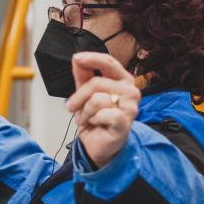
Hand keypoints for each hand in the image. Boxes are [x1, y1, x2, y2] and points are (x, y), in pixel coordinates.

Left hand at [65, 52, 138, 166]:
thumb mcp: (85, 94)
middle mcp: (130, 91)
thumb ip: (83, 75)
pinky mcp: (125, 122)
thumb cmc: (96, 119)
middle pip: (97, 82)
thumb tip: (78, 58)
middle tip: (73, 107)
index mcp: (123, 81)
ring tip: (87, 118)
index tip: (77, 58)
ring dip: (85, 111)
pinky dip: (93, 119)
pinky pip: (102, 114)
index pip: (109, 62)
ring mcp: (130, 107)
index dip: (92, 58)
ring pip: (97, 99)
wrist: (99, 145)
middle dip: (79, 96)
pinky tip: (97, 124)